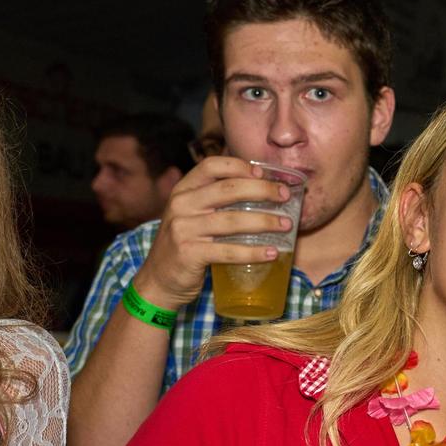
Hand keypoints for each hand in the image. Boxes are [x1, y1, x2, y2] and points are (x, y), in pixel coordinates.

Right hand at [135, 157, 296, 309]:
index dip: (240, 166)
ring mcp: (183, 229)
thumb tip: (264, 191)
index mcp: (183, 190)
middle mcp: (181, 205)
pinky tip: (273, 252)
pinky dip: (254, 252)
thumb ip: (217, 202)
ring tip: (287, 225)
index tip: (264, 173)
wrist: (158, 279)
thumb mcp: (193, 215)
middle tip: (285, 197)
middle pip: (228, 189)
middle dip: (262, 190)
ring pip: (232, 220)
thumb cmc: (187, 244)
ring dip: (265, 221)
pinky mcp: (189, 254)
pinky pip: (228, 251)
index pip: (211, 166)